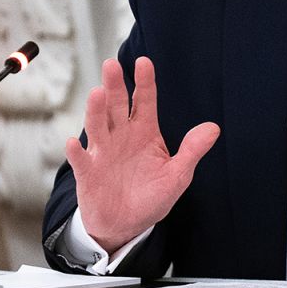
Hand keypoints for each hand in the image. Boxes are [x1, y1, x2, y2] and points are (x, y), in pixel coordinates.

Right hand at [65, 56, 219, 253]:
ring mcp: (102, 152)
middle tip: (112, 65)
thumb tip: (213, 128)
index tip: (144, 62)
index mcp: (144, 132)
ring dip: (96, 110)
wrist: (125, 225)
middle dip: (115, 86)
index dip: (144, 82)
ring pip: (97, 125)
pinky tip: (73, 143)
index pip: (145, 101)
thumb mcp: (177, 175)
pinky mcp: (88, 172)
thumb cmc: (151, 197)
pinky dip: (76, 152)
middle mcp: (121, 136)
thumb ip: (192, 151)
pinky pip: (81, 160)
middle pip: (117, 105)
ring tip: (98, 94)